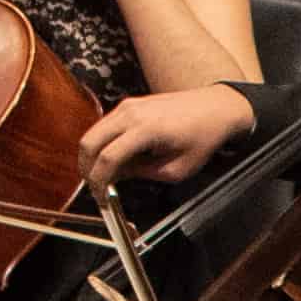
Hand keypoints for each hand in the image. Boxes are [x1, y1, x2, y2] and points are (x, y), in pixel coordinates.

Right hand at [81, 81, 257, 184]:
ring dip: (92, 154)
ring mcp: (126, 106)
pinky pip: (104, 125)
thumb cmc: (202, 139)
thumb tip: (116, 176)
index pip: (108, 157)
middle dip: (86, 167)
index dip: (99, 180)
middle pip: (89, 141)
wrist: (214, 108)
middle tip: (94, 186)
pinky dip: (102, 143)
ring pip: (93, 132)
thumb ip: (143, 173)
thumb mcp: (177, 168)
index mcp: (145, 130)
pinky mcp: (127, 104)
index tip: (100, 196)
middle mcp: (129, 113)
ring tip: (104, 174)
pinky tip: (114, 157)